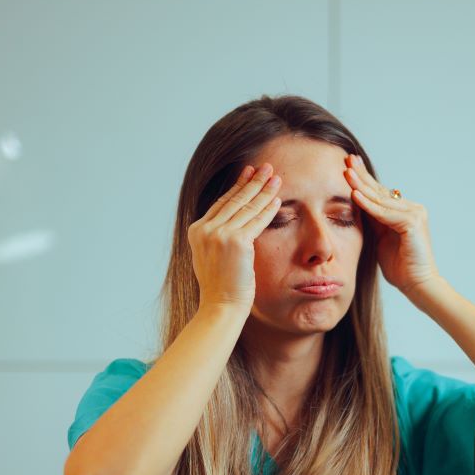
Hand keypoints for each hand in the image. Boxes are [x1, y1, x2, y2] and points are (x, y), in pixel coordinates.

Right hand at [188, 163, 282, 311]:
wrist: (220, 306)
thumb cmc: (221, 289)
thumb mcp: (212, 258)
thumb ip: (218, 239)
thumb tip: (231, 226)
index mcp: (197, 231)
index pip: (221, 204)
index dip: (237, 187)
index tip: (248, 173)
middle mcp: (205, 230)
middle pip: (234, 200)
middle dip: (252, 182)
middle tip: (266, 167)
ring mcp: (219, 235)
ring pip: (247, 208)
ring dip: (263, 191)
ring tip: (276, 177)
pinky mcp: (236, 242)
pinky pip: (257, 221)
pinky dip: (268, 209)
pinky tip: (277, 199)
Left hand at [344, 154, 439, 296]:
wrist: (418, 285)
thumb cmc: (401, 268)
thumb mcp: (381, 239)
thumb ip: (374, 222)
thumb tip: (357, 206)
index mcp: (405, 212)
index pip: (380, 193)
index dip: (364, 180)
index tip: (348, 166)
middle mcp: (412, 208)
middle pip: (381, 191)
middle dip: (362, 175)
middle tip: (346, 159)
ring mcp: (415, 213)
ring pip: (381, 199)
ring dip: (362, 186)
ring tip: (346, 173)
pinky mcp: (413, 222)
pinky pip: (384, 212)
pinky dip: (368, 204)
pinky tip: (354, 194)